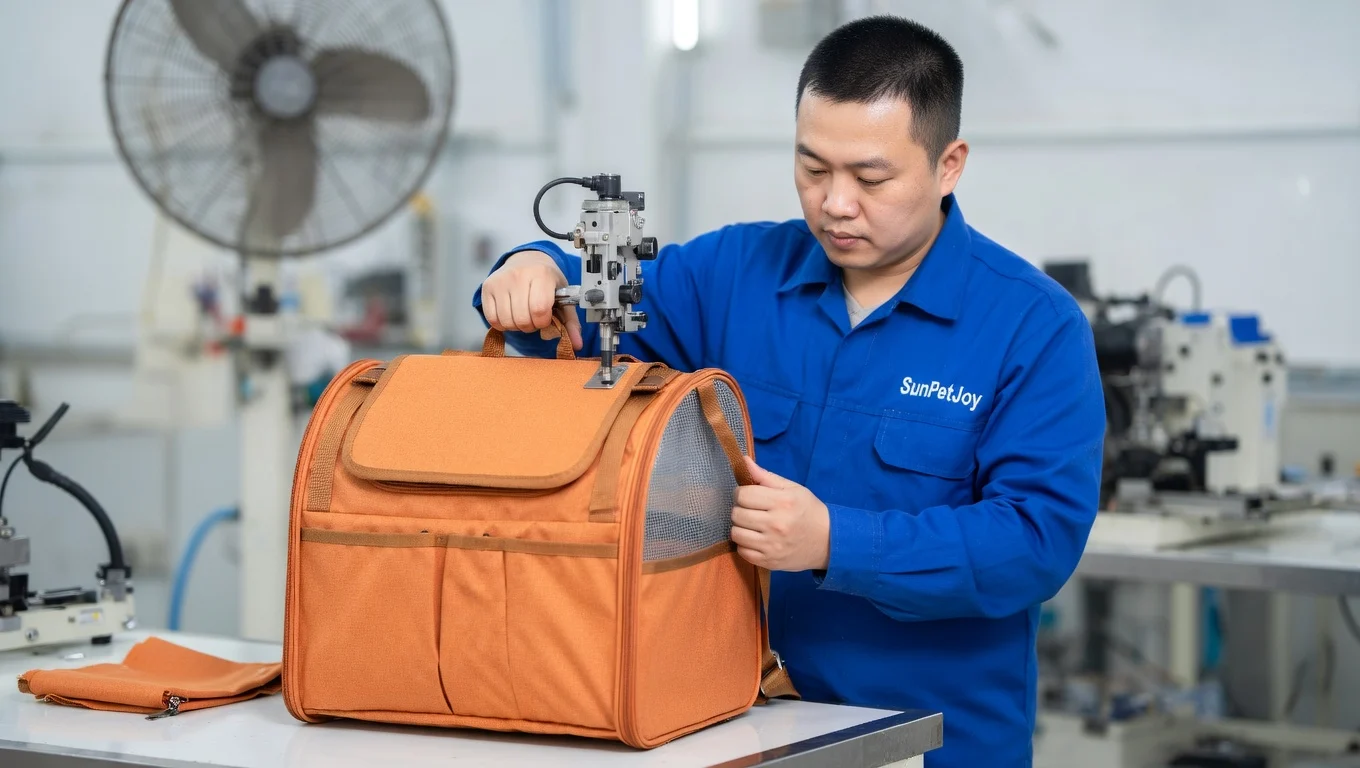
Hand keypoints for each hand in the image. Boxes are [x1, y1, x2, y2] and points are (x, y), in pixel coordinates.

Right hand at [479, 250, 582, 349]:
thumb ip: (570, 322)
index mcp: (542, 274)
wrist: (527, 259)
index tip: (545, 318)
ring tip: (522, 315)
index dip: (543, 321)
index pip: (539, 309)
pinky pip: (492, 318)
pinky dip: (502, 324)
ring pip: (506, 321)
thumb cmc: (547, 280)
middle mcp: (519, 275)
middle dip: (530, 326)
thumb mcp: (562, 297)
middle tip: (533, 318)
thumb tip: (578, 345)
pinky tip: (510, 314)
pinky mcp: (487, 287)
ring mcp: (501, 281)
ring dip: (516, 326)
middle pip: (522, 319)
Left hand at [730, 456, 830, 571]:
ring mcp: (772, 545)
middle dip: (740, 509)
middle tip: (751, 510)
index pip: (743, 495)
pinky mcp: (769, 561)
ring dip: (740, 527)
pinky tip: (755, 538)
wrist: (828, 542)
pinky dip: (744, 544)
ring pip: (736, 533)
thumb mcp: (793, 489)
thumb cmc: (808, 511)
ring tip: (752, 525)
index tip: (748, 495)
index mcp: (782, 502)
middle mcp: (776, 525)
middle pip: (737, 514)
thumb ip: (766, 476)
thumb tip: (743, 461)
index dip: (741, 492)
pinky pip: (742, 551)